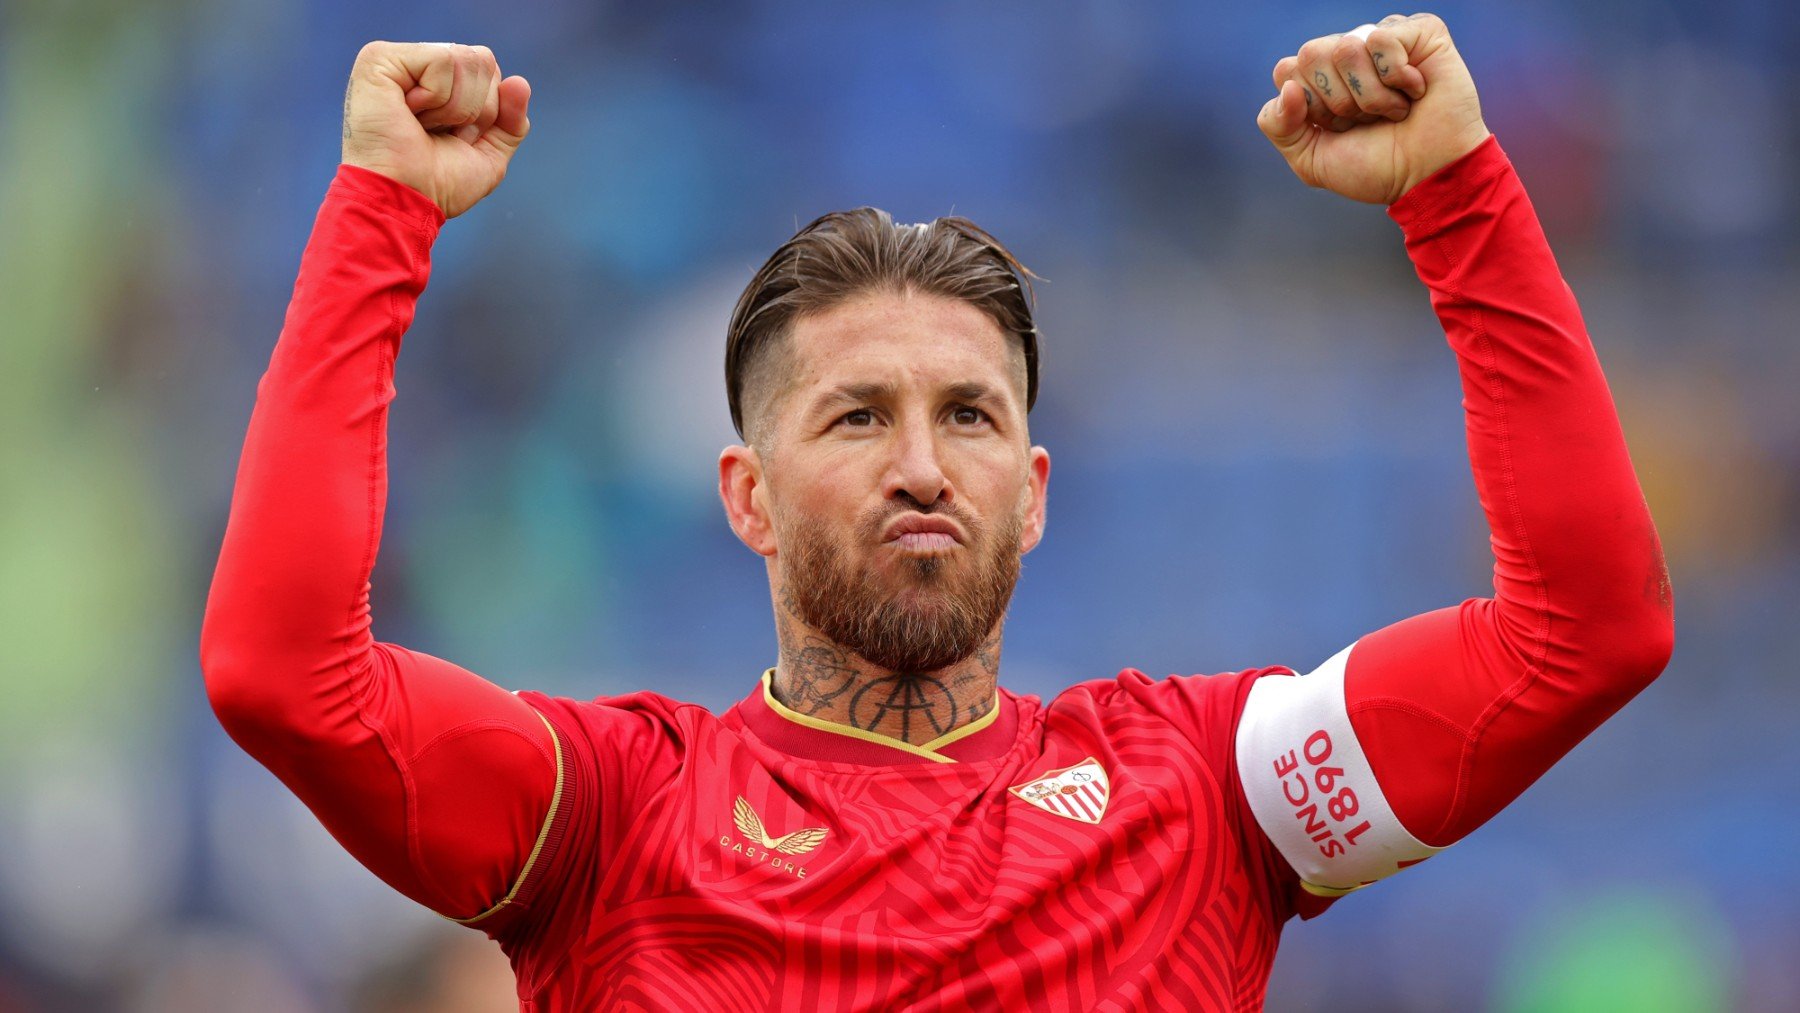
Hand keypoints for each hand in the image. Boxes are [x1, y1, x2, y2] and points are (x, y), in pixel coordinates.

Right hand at [340, 41, 531, 217]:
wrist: (405, 201)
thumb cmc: (438, 185)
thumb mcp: (489, 155)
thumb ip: (511, 120)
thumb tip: (520, 82)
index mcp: (439, 85)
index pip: (490, 70)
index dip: (488, 112)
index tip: (456, 138)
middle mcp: (418, 68)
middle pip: (482, 59)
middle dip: (475, 109)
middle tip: (438, 133)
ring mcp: (397, 60)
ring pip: (465, 59)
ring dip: (455, 108)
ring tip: (421, 125)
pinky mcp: (380, 58)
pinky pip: (443, 60)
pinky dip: (437, 96)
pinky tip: (408, 112)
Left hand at [1257, 14, 1488, 203]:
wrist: (1427, 177)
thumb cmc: (1375, 166)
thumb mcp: (1310, 159)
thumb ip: (1278, 125)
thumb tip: (1287, 86)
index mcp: (1320, 78)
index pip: (1286, 71)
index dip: (1310, 108)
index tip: (1338, 129)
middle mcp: (1348, 54)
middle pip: (1311, 54)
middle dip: (1338, 102)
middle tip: (1367, 119)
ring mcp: (1381, 40)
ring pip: (1345, 48)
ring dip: (1370, 96)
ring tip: (1395, 109)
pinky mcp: (1419, 31)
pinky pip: (1381, 39)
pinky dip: (1397, 77)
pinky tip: (1416, 91)